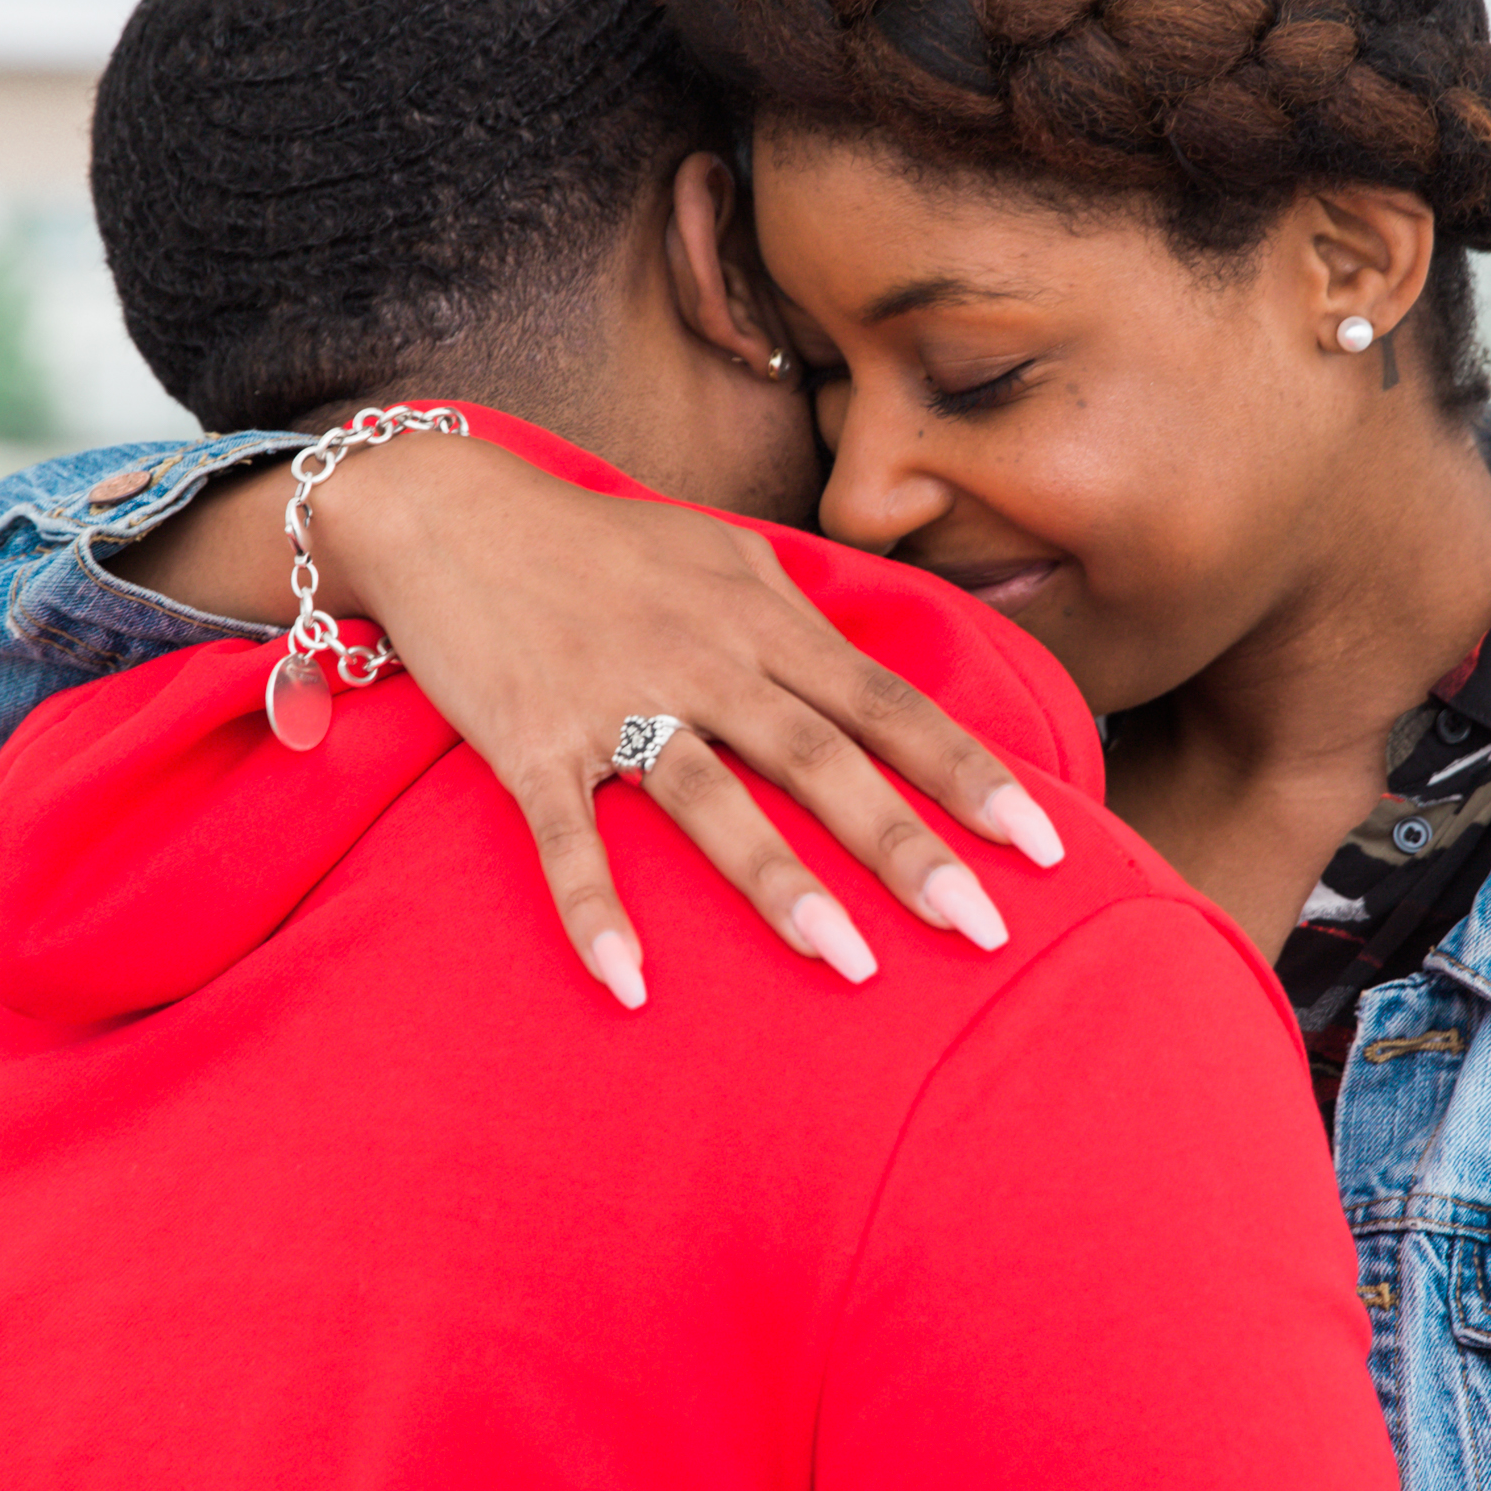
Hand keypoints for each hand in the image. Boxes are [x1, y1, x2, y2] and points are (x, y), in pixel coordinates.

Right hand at [309, 438, 1063, 1005]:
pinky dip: (595, 906)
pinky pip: (568, 834)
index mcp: (759, 618)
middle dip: (906, 846)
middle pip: (822, 759)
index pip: (886, 704)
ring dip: (782, 884)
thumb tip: (870, 681)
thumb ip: (797, 619)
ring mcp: (615, 698)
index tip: (1041, 844)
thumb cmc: (599, 544)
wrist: (449, 509)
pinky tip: (628, 981)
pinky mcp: (530, 738)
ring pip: (712, 799)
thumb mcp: (719, 553)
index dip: (966, 774)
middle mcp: (703, 656)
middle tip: (981, 930)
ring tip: (849, 965)